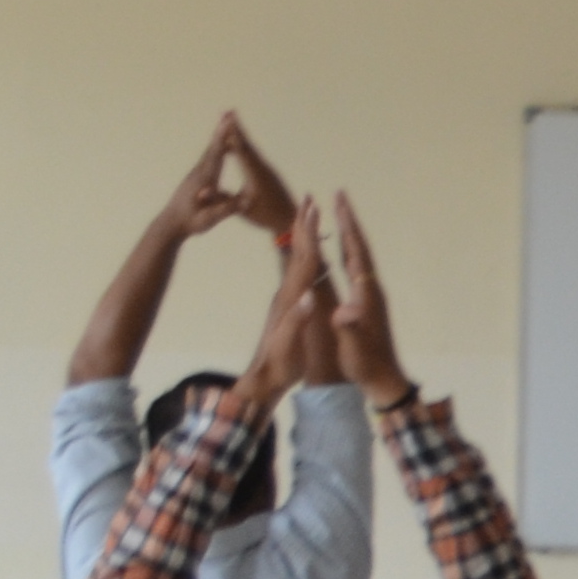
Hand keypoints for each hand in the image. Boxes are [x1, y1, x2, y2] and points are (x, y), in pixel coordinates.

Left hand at [159, 117, 253, 241]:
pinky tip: (222, 143)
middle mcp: (199, 172)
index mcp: (204, 180)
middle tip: (230, 112)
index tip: (228, 123)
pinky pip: (210, 156)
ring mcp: (197, 173)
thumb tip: (246, 201)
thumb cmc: (190, 223)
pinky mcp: (197, 177)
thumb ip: (226, 209)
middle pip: (212, 147)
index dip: (222, 138)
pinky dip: (217, 145)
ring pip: (210, 150)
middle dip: (222, 129)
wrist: (170, 224)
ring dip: (220, 135)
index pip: (216, 155)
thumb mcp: (209, 219)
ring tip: (227, 120)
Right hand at [223, 118, 301, 242]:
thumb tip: (202, 193)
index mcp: (255, 175)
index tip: (226, 120)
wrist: (292, 221)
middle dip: (237, 128)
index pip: (241, 150)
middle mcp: (263, 168)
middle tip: (228, 111)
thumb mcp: (242, 210)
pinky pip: (254, 155)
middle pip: (247, 144)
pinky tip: (240, 143)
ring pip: (251, 148)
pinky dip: (246, 145)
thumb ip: (222, 199)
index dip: (233, 135)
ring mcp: (267, 170)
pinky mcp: (268, 173)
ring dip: (242, 134)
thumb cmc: (266, 218)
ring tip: (232, 121)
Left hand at [231, 217, 332, 412]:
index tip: (314, 211)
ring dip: (302, 236)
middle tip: (309, 199)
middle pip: (297, 252)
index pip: (303, 260)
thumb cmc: (280, 365)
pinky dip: (303, 256)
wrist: (263, 379)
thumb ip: (297, 321)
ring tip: (307, 216)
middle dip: (303, 225)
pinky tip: (306, 252)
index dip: (310, 235)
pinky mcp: (289, 305)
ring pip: (296, 260)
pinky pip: (298, 272)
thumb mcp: (288, 345)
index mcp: (292, 298)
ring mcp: (288, 298)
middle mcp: (289, 293)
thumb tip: (309, 297)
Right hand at [327, 195, 411, 401]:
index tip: (339, 202)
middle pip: (359, 247)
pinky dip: (347, 252)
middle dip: (349, 221)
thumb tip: (344, 311)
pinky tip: (341, 249)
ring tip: (339, 213)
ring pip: (359, 256)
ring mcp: (370, 295)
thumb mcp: (356, 349)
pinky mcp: (366, 303)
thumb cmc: (367, 365)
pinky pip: (356, 269)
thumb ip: (350, 329)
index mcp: (367, 294)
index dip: (348, 228)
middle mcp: (372, 289)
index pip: (356, 253)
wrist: (385, 379)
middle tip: (339, 195)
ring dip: (349, 233)